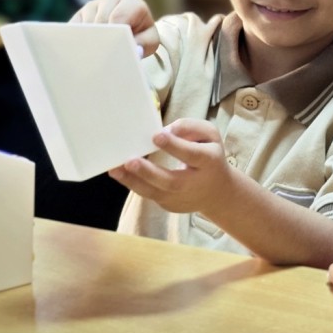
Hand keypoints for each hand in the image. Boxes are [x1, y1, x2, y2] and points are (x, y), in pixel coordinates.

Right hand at [70, 0, 158, 55]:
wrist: (132, 29)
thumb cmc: (141, 35)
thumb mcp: (149, 41)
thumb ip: (143, 44)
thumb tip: (133, 50)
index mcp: (130, 3)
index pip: (118, 16)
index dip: (116, 33)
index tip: (116, 47)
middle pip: (100, 20)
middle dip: (102, 38)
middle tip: (104, 55)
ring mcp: (93, 5)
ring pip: (86, 24)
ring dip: (90, 40)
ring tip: (97, 53)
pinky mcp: (79, 14)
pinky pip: (73, 28)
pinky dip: (77, 40)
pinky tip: (83, 50)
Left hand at [108, 118, 232, 214]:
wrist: (217, 192)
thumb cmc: (210, 156)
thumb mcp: (210, 136)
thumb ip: (190, 128)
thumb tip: (166, 130)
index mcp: (209, 162)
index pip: (192, 155)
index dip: (175, 146)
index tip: (156, 136)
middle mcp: (194, 183)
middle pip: (171, 181)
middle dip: (149, 172)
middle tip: (130, 161)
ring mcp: (180, 198)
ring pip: (155, 192)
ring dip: (133, 181)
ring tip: (115, 170)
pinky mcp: (168, 204)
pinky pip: (149, 194)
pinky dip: (133, 184)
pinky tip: (119, 174)